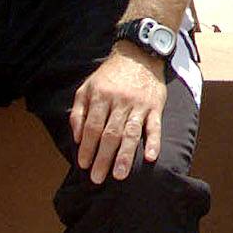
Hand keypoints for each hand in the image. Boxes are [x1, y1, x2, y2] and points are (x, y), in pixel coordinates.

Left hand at [69, 46, 167, 182]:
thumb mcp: (87, 88)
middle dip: (103, 158)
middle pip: (110, 133)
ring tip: (119, 175)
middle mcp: (120, 101)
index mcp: (101, 97)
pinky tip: (150, 157)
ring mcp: (139, 104)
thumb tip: (76, 138)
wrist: (139, 54)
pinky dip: (154, 142)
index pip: (92, 127)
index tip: (83, 165)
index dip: (87, 147)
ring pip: (131, 132)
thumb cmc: (110, 76)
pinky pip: (155, 126)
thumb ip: (78, 112)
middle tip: (97, 178)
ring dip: (125, 155)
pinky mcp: (155, 106)